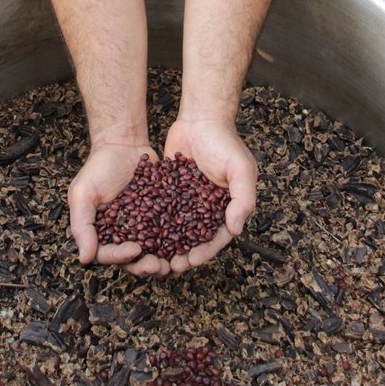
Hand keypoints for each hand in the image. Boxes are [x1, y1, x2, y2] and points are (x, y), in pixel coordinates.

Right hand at [67, 142, 172, 277]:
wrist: (123, 144)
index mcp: (102, 234)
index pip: (109, 255)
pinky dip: (179, 240)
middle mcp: (123, 235)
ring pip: (154, 251)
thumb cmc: (98, 167)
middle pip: (134, 260)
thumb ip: (82, 225)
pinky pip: (171, 232)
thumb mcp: (82, 193)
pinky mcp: (162, 216)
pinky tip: (189, 241)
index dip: (122, 257)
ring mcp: (144, 226)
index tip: (135, 250)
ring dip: (164, 260)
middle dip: (146, 266)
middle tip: (158, 265)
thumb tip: (85, 259)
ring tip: (175, 262)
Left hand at [163, 117, 256, 272]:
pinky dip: (153, 224)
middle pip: (194, 239)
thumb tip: (236, 230)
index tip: (192, 260)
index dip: (205, 252)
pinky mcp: (169, 191)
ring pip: (175, 230)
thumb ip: (243, 199)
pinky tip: (141, 234)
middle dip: (183, 255)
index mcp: (226, 208)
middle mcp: (206, 209)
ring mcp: (187, 201)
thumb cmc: (226, 143)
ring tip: (154, 258)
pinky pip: (160, 211)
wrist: (201, 118)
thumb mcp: (241, 170)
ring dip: (166, 246)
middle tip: (169, 267)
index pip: (216, 237)